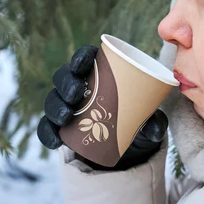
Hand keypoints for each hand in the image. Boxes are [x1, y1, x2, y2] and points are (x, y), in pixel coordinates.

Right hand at [37, 45, 167, 167]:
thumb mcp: (146, 118)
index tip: (83, 64)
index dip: (80, 57)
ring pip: (53, 100)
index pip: (85, 58)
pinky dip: (48, 134)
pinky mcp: (59, 127)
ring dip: (56, 106)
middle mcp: (78, 85)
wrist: (123, 146)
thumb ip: (153, 121)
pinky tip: (56, 141)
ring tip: (67, 117)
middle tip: (76, 94)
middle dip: (66, 83)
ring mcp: (66, 106)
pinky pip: (47, 128)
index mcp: (98, 73)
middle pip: (64, 77)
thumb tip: (156, 130)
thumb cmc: (133, 119)